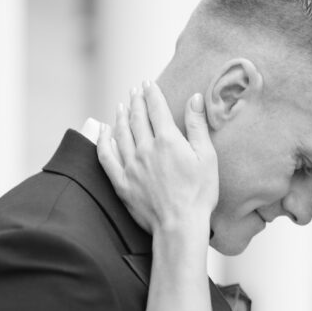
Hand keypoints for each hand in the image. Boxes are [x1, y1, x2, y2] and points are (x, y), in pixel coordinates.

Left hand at [97, 81, 218, 236]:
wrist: (179, 226)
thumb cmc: (199, 195)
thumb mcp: (207, 158)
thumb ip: (198, 126)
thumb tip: (195, 98)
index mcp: (167, 140)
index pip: (156, 108)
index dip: (152, 93)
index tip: (149, 84)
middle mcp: (145, 149)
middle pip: (136, 118)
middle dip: (136, 101)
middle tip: (134, 91)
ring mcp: (130, 166)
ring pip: (121, 133)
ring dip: (120, 117)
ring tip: (121, 106)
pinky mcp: (122, 183)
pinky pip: (107, 157)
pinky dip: (103, 141)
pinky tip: (103, 133)